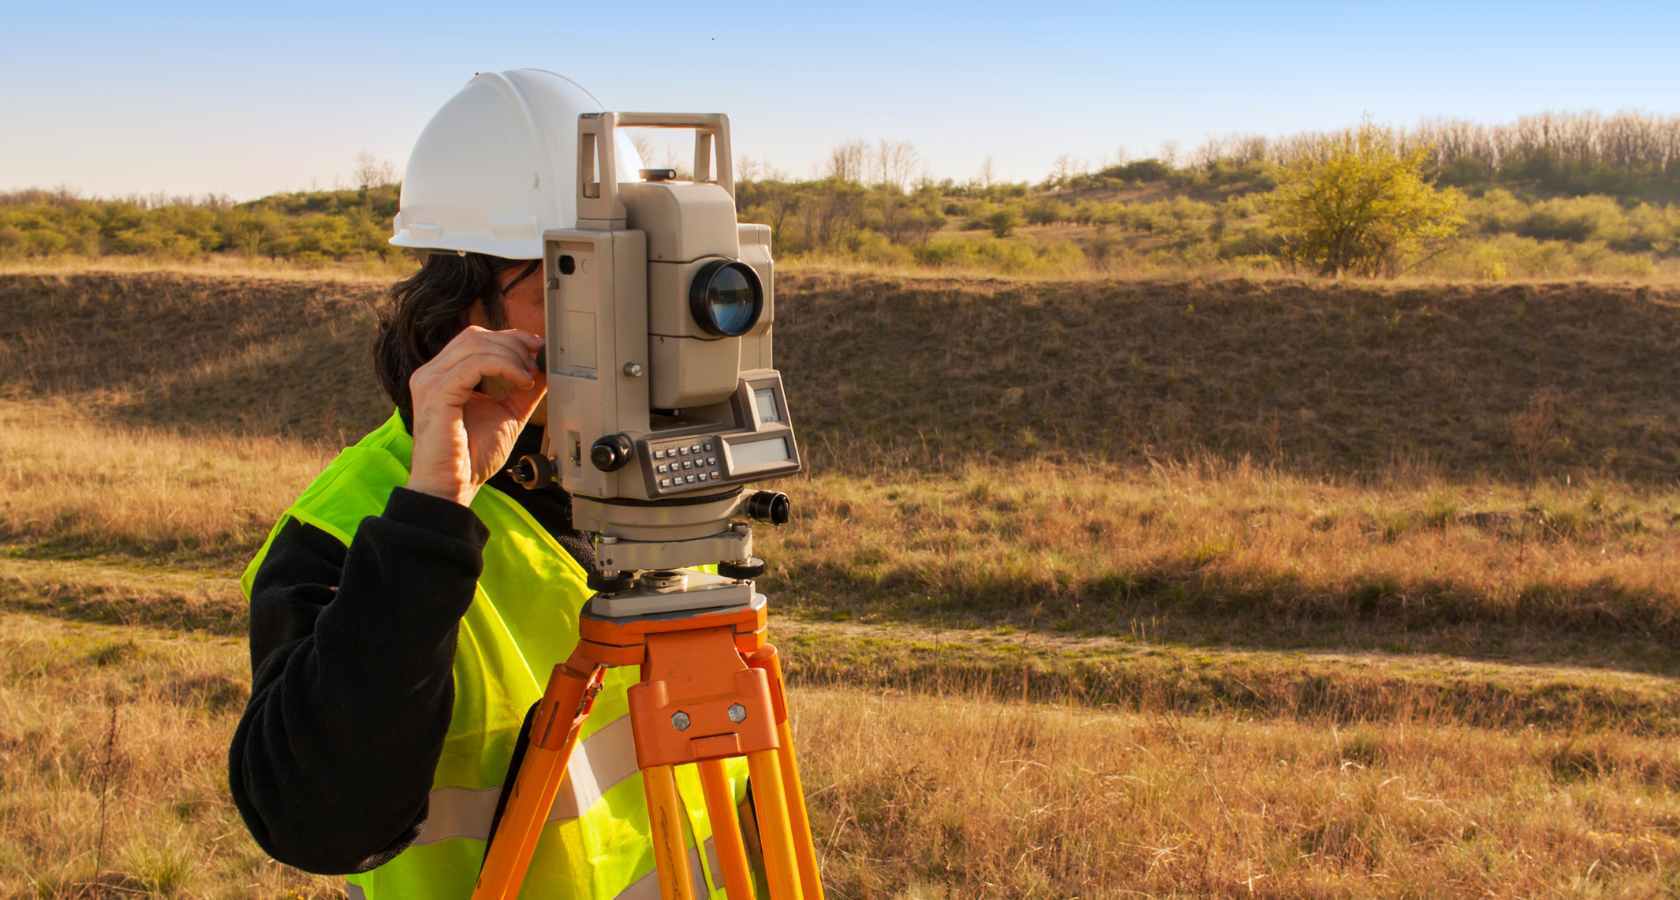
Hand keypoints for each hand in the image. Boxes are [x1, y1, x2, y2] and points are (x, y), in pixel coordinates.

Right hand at [405, 326, 545, 506]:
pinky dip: (504, 367)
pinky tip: (521, 383)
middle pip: (475, 336)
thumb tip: (545, 369)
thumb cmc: (471, 457)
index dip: (509, 338)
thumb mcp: (507, 414)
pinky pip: (476, 363)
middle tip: (536, 364)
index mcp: (444, 376)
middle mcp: (432, 373)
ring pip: (476, 344)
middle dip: (513, 344)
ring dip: (511, 356)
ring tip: (528, 379)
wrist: (452, 488)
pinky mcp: (437, 392)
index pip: (475, 339)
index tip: (537, 350)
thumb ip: (522, 391)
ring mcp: (431, 381)